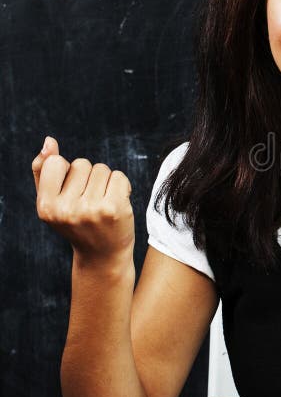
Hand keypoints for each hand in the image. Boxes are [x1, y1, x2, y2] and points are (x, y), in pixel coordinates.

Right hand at [32, 137, 134, 265]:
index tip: (71, 191)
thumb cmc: (76, 223)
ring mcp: (90, 209)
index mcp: (45, 207)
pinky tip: (117, 203)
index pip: (56, 162)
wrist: (102, 254)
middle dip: (88, 177)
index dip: (67, 171)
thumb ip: (44, 171)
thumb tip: (49, 141)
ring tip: (102, 202)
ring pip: (102, 169)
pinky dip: (121, 185)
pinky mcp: (114, 208)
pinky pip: (119, 176)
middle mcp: (65, 209)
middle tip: (89, 202)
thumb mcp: (52, 201)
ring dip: (106, 181)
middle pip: (82, 164)